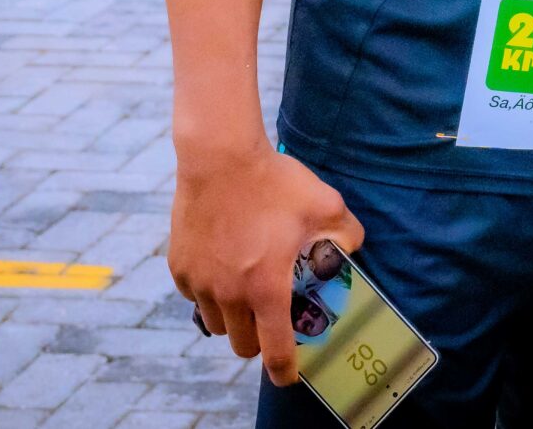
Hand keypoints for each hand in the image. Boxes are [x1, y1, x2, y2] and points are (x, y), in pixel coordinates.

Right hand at [170, 140, 364, 387]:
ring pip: (215, 323)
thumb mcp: (325, 204)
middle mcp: (229, 294)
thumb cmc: (274, 181)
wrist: (219, 156)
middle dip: (258, 341)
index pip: (275, 350)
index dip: (284, 370)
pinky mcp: (179, 267)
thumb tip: (353, 248)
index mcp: (266, 288)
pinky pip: (194, 296)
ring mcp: (199, 282)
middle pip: (241, 345)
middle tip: (271, 320)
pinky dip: (209, 292)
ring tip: (246, 291)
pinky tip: (223, 265)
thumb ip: (346, 233)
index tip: (290, 375)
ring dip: (232, 318)